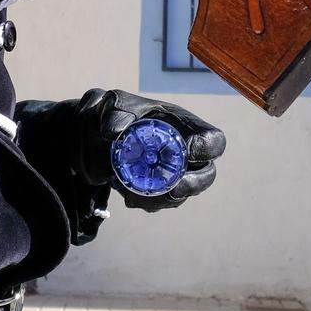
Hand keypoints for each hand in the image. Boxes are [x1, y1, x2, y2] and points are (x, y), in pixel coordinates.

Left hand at [71, 89, 225, 211]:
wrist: (96, 137)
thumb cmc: (115, 113)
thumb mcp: (113, 105)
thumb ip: (116, 112)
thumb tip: (114, 131)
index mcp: (185, 126)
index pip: (213, 140)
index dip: (207, 148)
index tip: (187, 151)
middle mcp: (185, 152)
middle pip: (207, 175)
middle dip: (192, 186)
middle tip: (172, 189)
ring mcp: (174, 174)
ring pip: (181, 195)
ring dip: (158, 198)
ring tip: (128, 188)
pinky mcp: (159, 190)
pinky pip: (160, 204)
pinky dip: (144, 202)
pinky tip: (124, 190)